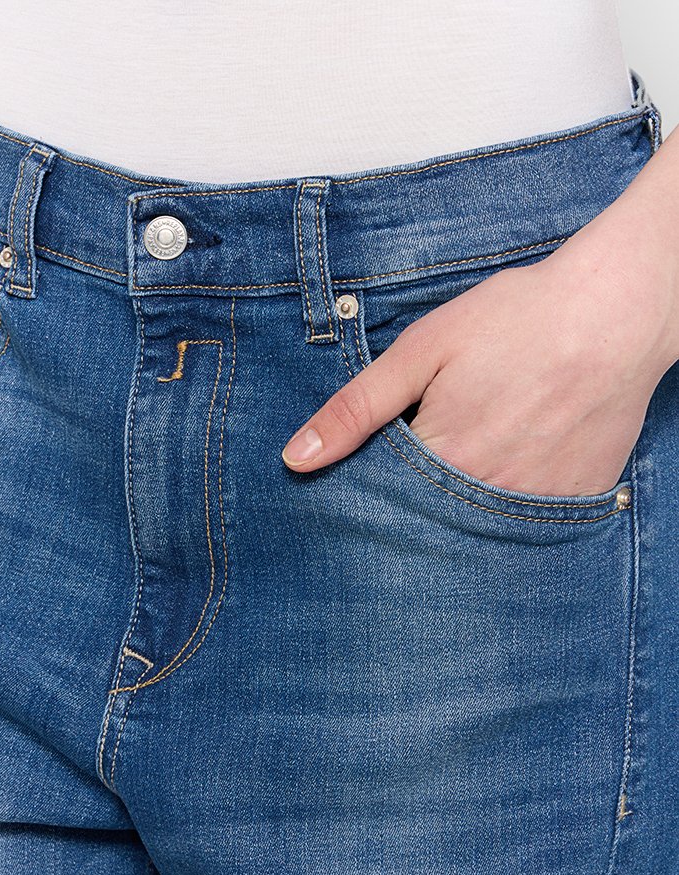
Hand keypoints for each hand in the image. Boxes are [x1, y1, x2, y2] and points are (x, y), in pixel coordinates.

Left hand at [281, 131, 678, 496]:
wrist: (617, 309)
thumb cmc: (519, 319)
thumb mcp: (422, 350)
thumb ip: (356, 409)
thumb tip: (296, 459)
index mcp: (442, 461)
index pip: (384, 502)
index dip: (376, 483)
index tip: (382, 463)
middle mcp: (487, 496)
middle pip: (430, 520)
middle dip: (419, 498)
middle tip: (446, 443)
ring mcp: (536, 504)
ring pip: (480, 524)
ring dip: (467, 501)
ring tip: (483, 446)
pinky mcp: (576, 500)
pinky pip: (530, 519)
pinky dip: (515, 499)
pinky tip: (520, 455)